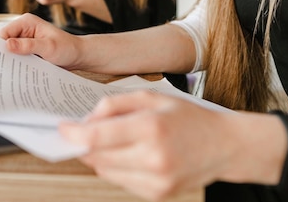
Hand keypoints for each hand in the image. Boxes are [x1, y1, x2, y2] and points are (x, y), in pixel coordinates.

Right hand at [0, 13, 82, 68]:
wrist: (78, 56)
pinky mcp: (27, 48)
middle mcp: (24, 29)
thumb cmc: (67, 48)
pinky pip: (16, 56)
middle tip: (1, 69)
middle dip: (3, 54)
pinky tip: (16, 73)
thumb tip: (7, 45)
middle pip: (4, 41)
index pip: (4, 33)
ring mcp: (25, 39)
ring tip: (8, 73)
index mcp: (27, 22)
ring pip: (9, 50)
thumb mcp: (48, 47)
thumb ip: (28, 46)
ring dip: (10, 60)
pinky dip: (16, 63)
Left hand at [59, 91, 233, 200]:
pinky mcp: (158, 195)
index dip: (73, 134)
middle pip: (97, 157)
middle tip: (83, 131)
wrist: (225, 146)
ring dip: (99, 156)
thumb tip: (86, 120)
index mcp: (151, 128)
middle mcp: (153, 158)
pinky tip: (130, 154)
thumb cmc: (188, 117)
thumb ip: (115, 104)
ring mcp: (156, 181)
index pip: (97, 137)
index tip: (63, 128)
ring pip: (106, 171)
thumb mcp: (152, 97)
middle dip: (84, 143)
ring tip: (113, 140)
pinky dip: (117, 167)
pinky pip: (121, 181)